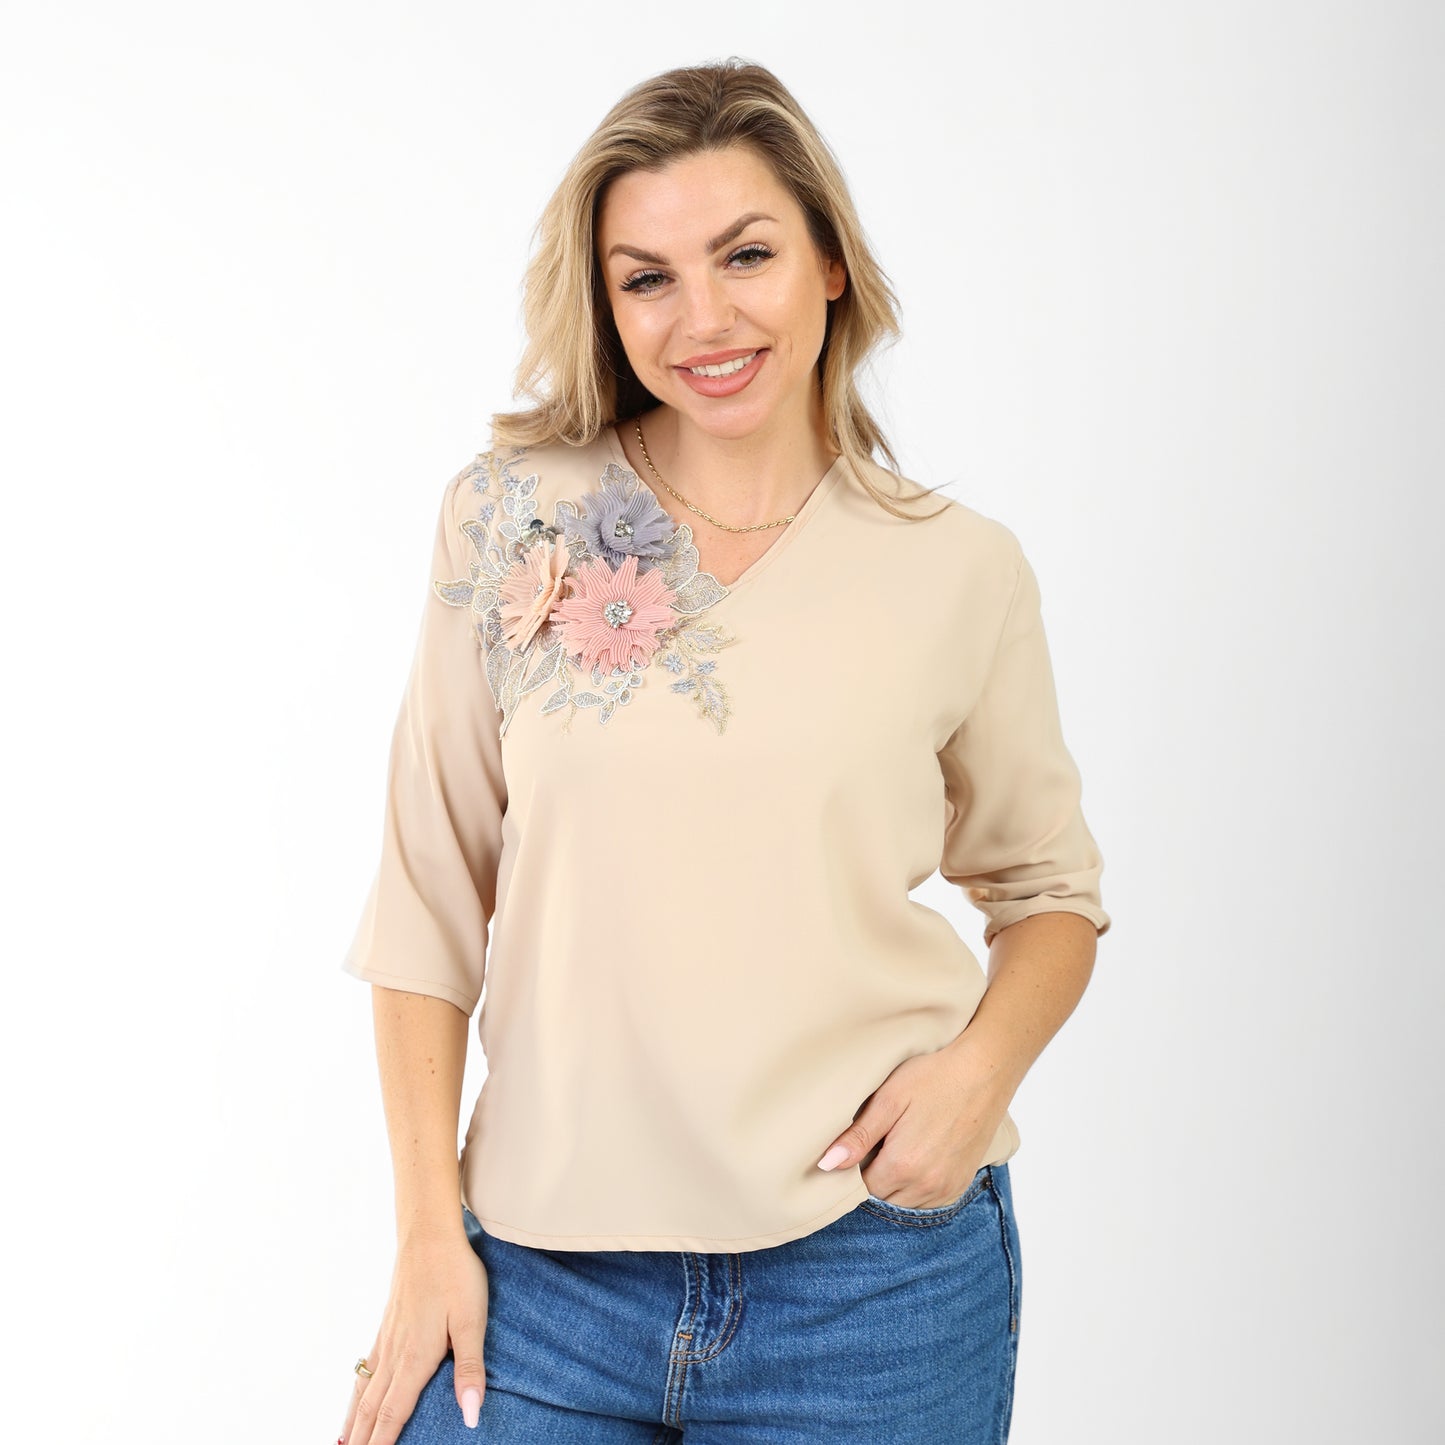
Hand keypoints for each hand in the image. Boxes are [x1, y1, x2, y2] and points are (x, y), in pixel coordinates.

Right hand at [341, 1224, 489, 1444]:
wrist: (428, 1234)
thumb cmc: (455, 1275)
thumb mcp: (472, 1322)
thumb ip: (470, 1370)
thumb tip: (471, 1418)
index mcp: (414, 1359)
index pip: (392, 1416)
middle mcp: (393, 1354)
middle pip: (371, 1410)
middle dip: (360, 1441)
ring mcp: (386, 1339)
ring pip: (363, 1391)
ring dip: (353, 1421)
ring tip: (342, 1444)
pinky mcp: (387, 1325)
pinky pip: (365, 1368)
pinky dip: (355, 1393)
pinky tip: (356, 1397)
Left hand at [816, 1039, 1015, 1207]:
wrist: (984, 1070)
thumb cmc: (933, 1076)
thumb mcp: (889, 1099)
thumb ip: (858, 1136)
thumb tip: (826, 1165)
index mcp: (902, 1165)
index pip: (862, 1186)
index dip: (857, 1164)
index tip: (863, 1141)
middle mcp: (926, 1186)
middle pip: (883, 1196)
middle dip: (876, 1174)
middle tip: (882, 1138)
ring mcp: (947, 1188)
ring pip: (905, 1201)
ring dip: (896, 1182)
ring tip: (902, 1143)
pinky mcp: (961, 1184)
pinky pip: (928, 1200)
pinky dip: (918, 1185)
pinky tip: (920, 1154)